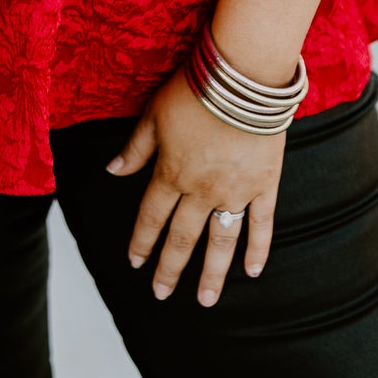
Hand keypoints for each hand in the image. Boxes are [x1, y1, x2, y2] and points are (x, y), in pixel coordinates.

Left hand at [106, 66, 284, 305]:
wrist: (242, 78)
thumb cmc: (194, 89)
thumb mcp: (153, 114)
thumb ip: (135, 149)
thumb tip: (112, 172)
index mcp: (171, 173)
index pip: (151, 216)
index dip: (142, 241)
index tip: (134, 263)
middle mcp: (201, 190)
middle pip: (183, 237)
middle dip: (170, 268)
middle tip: (161, 294)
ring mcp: (235, 191)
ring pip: (221, 241)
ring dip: (212, 273)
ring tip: (206, 300)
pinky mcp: (265, 185)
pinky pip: (261, 224)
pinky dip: (257, 249)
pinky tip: (252, 271)